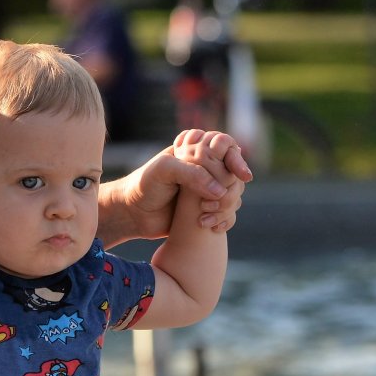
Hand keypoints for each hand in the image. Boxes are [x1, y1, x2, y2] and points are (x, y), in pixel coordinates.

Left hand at [108, 130, 252, 240]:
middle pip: (236, 175)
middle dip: (230, 190)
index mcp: (196, 151)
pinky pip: (228, 214)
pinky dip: (224, 220)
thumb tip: (220, 190)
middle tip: (208, 203)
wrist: (133, 214)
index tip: (242, 175)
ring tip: (203, 215)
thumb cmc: (144, 185)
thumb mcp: (164, 170)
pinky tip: (210, 226)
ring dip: (225, 208)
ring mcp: (208, 190)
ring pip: (235, 196)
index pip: (228, 149)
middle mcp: (206, 169)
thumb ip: (192, 174)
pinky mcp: (207, 210)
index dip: (237, 160)